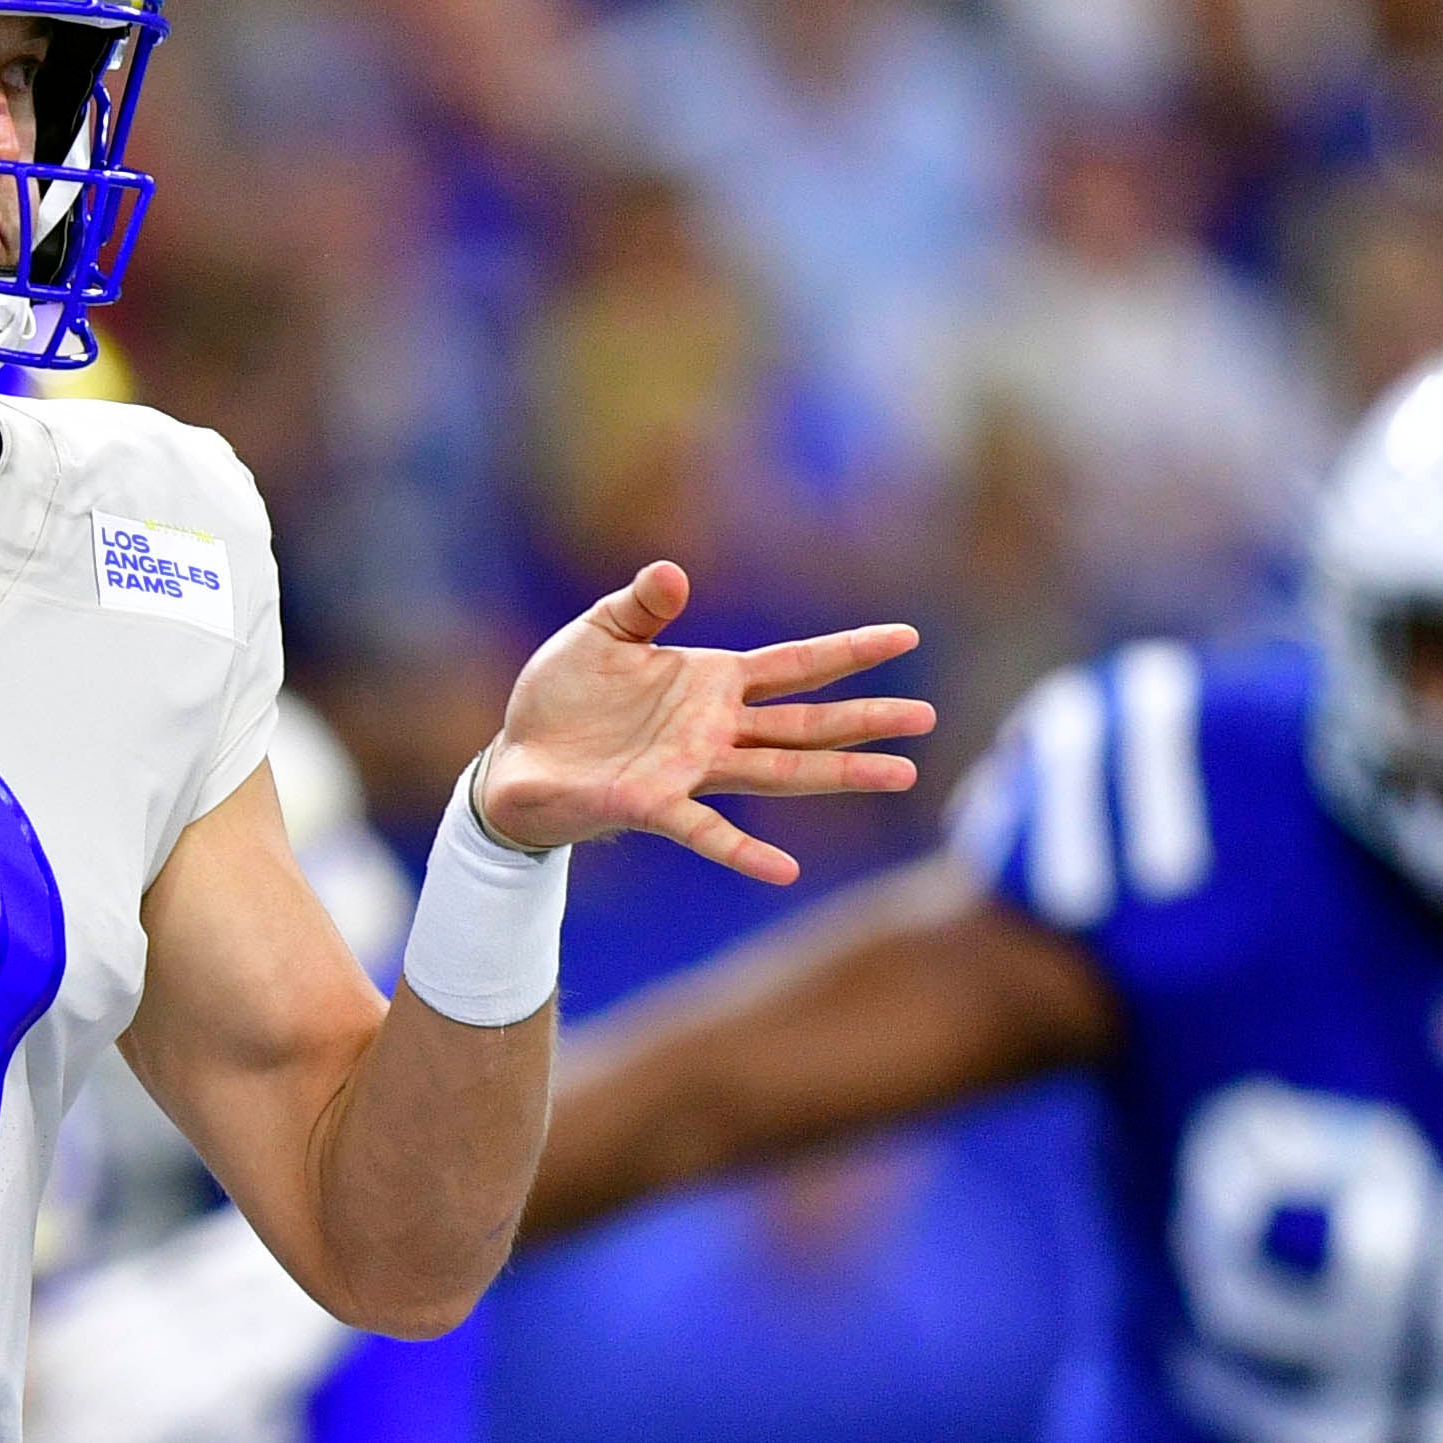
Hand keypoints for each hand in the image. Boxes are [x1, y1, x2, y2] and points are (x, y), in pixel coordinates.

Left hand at [471, 562, 928, 885]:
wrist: (516, 758)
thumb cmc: (562, 697)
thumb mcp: (600, 633)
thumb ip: (642, 605)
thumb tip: (673, 571)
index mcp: (710, 682)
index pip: (795, 664)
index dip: (849, 650)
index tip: (906, 636)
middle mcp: (715, 729)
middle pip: (807, 723)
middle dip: (865, 718)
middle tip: (926, 718)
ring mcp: (691, 770)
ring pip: (780, 771)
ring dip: (838, 773)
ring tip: (900, 774)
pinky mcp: (653, 805)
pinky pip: (706, 831)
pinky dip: (743, 851)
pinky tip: (784, 871)